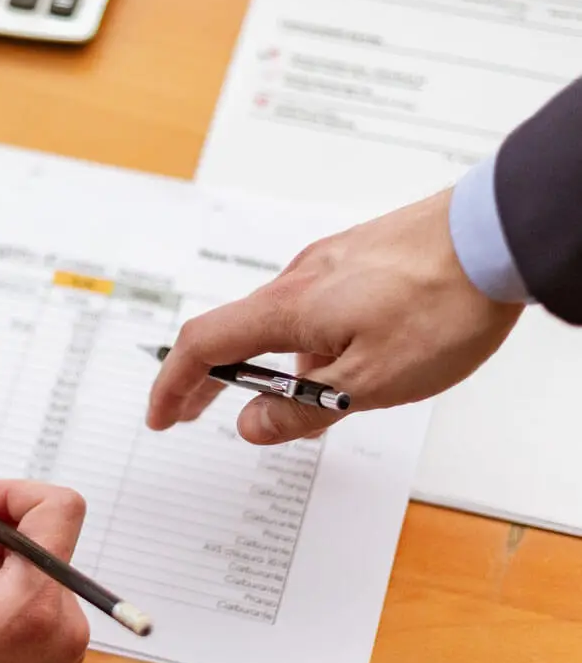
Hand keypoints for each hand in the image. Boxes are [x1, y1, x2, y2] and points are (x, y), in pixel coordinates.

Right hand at [147, 190, 522, 444]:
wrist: (500, 236)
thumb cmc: (442, 304)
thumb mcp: (369, 383)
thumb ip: (302, 409)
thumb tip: (251, 426)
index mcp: (289, 309)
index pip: (204, 346)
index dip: (173, 385)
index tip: (161, 416)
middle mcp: (299, 279)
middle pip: (233, 331)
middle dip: (207, 378)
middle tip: (193, 412)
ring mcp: (330, 263)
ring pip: (279, 321)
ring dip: (268, 365)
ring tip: (297, 405)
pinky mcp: (359, 258)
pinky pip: (313, 306)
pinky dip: (303, 341)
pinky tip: (340, 361)